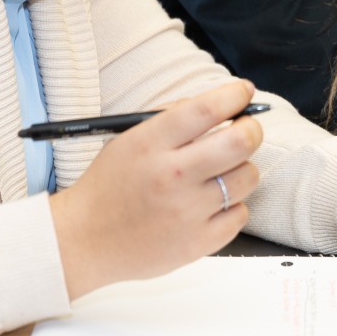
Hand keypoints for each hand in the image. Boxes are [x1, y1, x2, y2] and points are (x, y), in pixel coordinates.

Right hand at [48, 80, 261, 299]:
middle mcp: (171, 176)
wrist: (85, 241)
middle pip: (240, 142)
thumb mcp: (129, 139)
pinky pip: (240, 214)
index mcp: (150, 144)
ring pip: (248, 177)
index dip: (235, 95)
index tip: (244, 92)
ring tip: (220, 173)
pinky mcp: (197, 243)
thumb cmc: (110, 186)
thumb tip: (222, 102)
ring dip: (241, 169)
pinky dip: (232, 206)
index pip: (207, 109)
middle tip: (246, 130)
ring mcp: (186, 212)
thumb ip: (172, 118)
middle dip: (251, 129)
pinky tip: (210, 205)